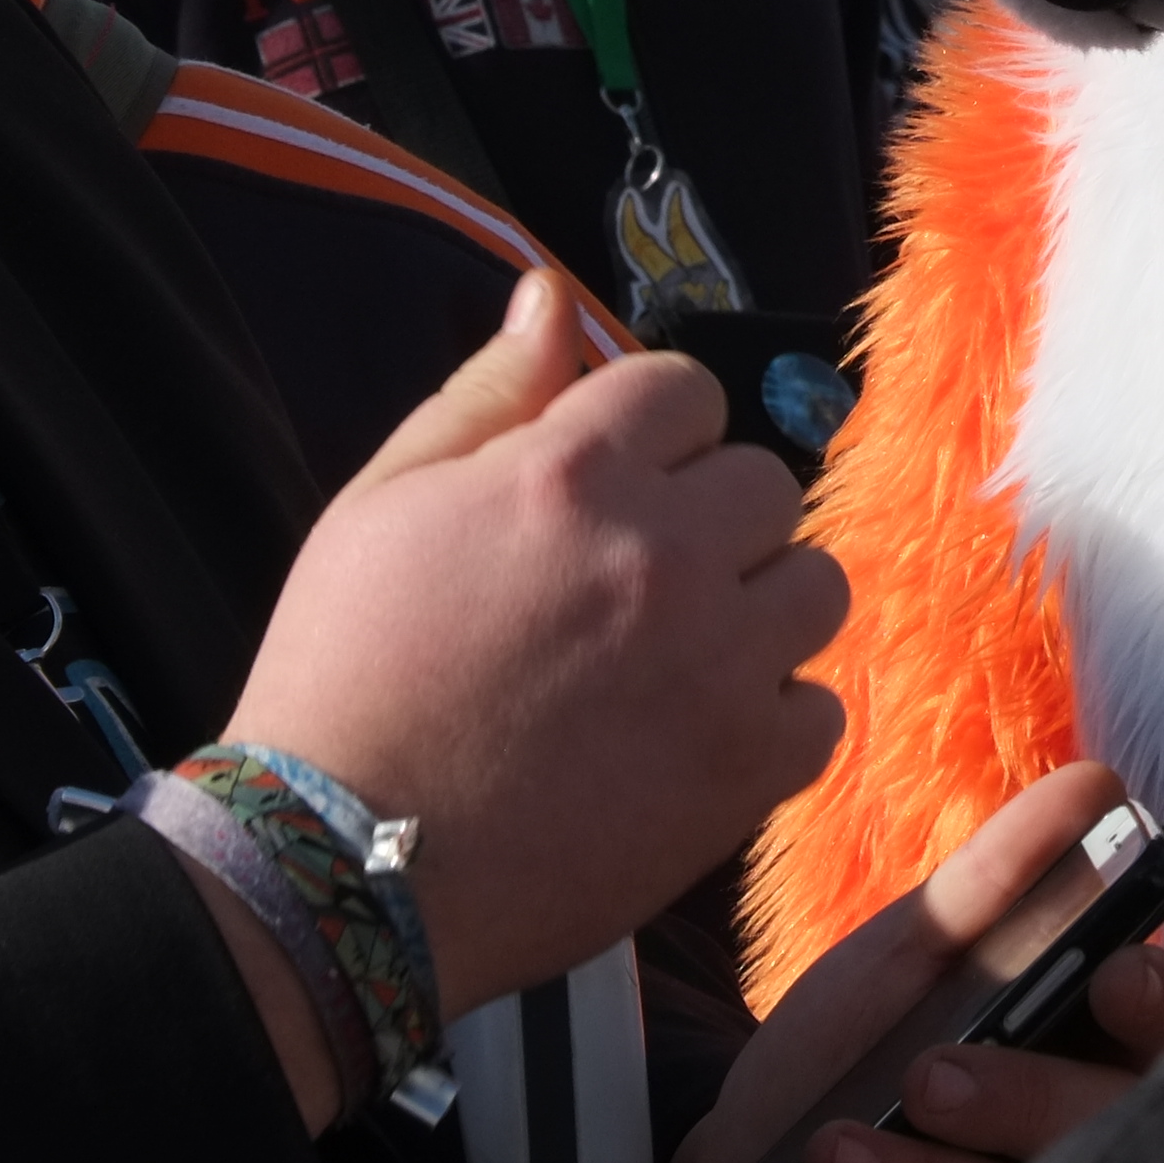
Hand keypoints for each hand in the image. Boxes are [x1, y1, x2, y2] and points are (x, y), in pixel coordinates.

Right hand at [223, 270, 847, 1015]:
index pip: (688, 390)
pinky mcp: (745, 771)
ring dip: (756, 609)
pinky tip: (691, 734)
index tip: (614, 486)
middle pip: (765, 482)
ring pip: (814, 586)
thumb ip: (488, 392)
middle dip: (707, 517)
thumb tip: (550, 297)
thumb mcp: (385, 501)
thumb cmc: (347, 675)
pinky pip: (820, 710)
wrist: (344, 865)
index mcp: (575, 472)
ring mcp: (717, 665)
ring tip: (674, 656)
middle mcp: (665, 555)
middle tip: (634, 581)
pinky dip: (769, 720)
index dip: (649, 434)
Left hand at [657, 764, 1163, 1162]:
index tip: (1108, 974)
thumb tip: (1098, 783)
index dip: (1153, 1001)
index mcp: (1085, 1054)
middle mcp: (1085, 1160)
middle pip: (1111, 1133)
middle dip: (1023, 1099)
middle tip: (927, 1077)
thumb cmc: (829, 1075)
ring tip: (833, 1157)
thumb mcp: (897, 967)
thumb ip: (994, 881)